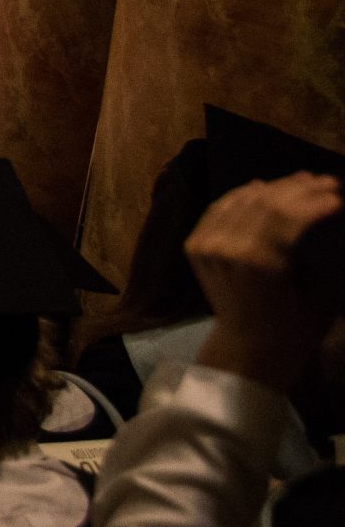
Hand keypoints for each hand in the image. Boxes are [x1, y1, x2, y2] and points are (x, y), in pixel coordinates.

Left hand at [189, 172, 343, 389]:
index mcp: (260, 263)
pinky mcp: (195, 245)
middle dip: (299, 189)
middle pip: (265, 202)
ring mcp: (206, 245)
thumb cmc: (295, 326)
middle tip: (325, 181)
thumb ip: (320, 248)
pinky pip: (220, 209)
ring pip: (242, 201)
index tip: (338, 194)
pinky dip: (242, 196)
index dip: (315, 201)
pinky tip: (263, 188)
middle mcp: (227, 249)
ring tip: (303, 181)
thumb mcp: (321, 291)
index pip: (290, 216)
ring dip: (274, 188)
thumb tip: (327, 211)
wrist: (247, 346)